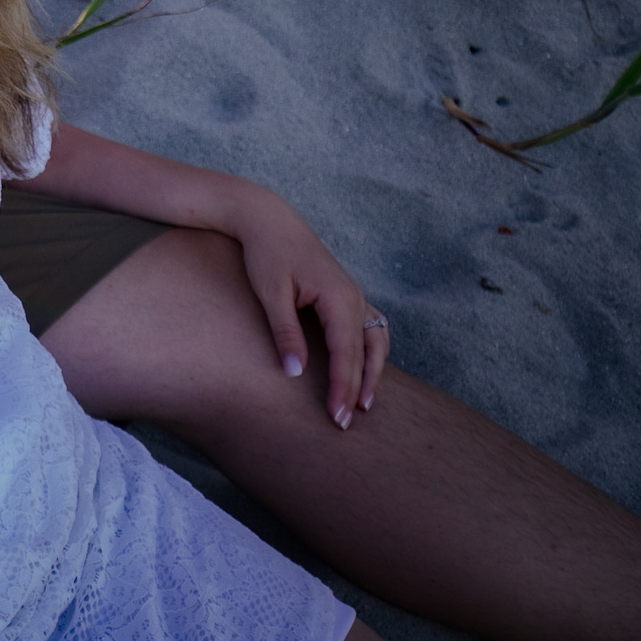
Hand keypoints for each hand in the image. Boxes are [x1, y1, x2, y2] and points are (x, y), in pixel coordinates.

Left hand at [227, 190, 387, 427]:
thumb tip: (294, 372)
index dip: (342, 387)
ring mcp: (353, 295)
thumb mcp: (270, 292)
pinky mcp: (345, 295)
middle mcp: (353, 297)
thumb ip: (284, 331)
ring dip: (372, 372)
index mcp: (338, 297)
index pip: (346, 353)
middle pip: (366, 352)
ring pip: (375, 341)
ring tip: (364, 403)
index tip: (337, 416)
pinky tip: (360, 372)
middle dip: (359, 388)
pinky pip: (368, 330)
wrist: (267, 218)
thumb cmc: (265, 253)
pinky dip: (368, 353)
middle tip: (346, 422)